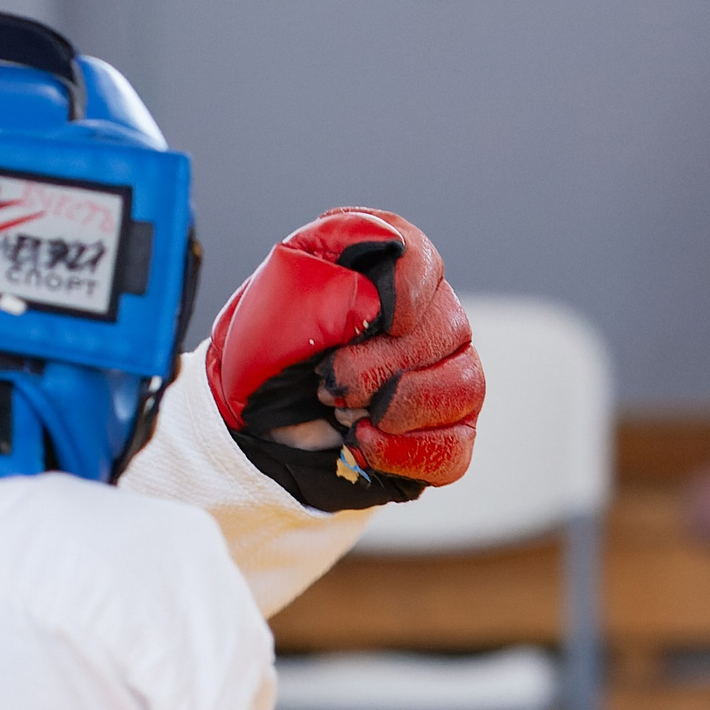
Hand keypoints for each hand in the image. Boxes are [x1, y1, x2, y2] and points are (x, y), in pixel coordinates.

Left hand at [207, 208, 484, 509]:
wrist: (245, 421)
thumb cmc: (262, 351)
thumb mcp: (276, 292)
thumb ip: (328, 265)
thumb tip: (386, 262)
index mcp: (384, 271)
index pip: (421, 259)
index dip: (413, 285)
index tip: (385, 318)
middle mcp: (426, 319)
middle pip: (448, 330)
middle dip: (383, 364)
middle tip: (327, 384)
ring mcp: (442, 378)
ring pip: (464, 387)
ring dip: (400, 405)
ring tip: (343, 415)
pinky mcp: (440, 436)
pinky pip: (453, 448)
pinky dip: (407, 451)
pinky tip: (362, 443)